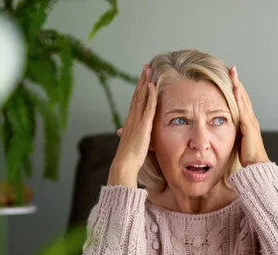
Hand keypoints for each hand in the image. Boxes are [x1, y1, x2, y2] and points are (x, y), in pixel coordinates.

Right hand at [108, 64, 155, 186]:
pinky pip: (148, 106)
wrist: (124, 164)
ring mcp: (137, 120)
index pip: (136, 101)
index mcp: (130, 122)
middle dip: (142, 79)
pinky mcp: (143, 125)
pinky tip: (152, 85)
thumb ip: (132, 136)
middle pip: (137, 94)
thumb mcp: (132, 143)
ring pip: (141, 96)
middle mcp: (132, 117)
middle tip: (146, 66)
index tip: (143, 78)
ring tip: (149, 69)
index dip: (139, 88)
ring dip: (145, 82)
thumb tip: (125, 133)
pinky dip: (150, 95)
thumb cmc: (129, 158)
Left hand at [230, 66, 268, 166]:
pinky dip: (239, 98)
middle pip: (242, 96)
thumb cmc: (246, 159)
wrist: (256, 168)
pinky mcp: (249, 127)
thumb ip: (230, 135)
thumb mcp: (235, 143)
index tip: (229, 78)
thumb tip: (218, 132)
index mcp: (247, 123)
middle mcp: (250, 119)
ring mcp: (251, 122)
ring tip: (233, 73)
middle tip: (231, 69)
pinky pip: (243, 109)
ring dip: (238, 85)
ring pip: (243, 99)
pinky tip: (234, 89)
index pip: (240, 102)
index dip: (235, 89)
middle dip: (237, 82)